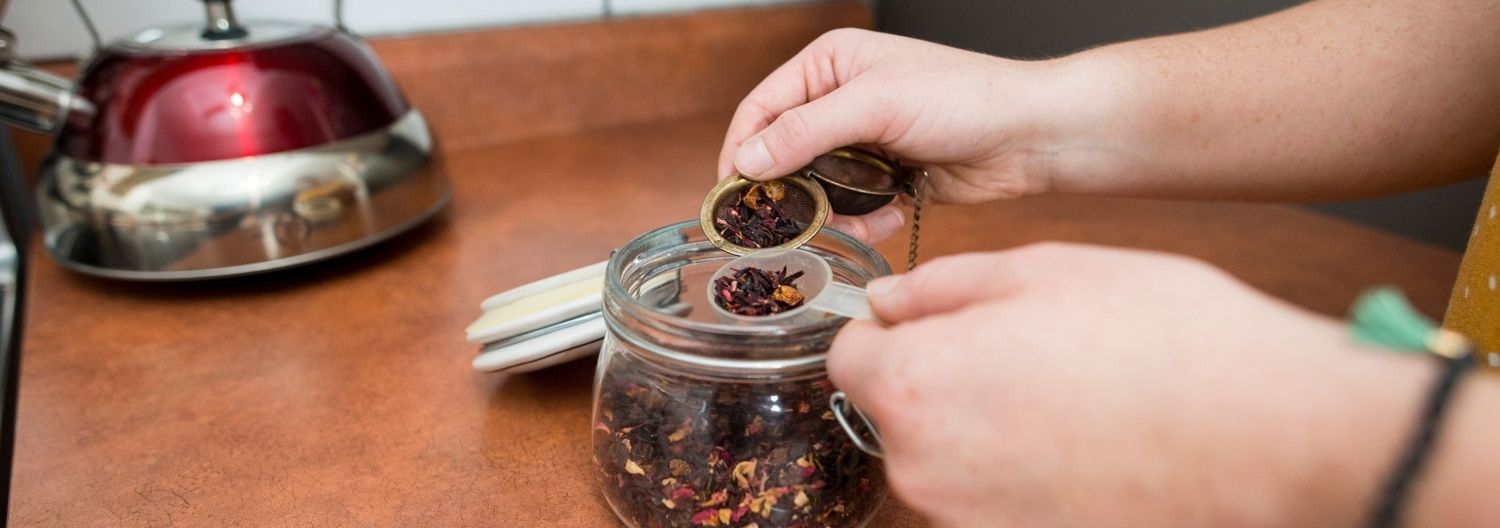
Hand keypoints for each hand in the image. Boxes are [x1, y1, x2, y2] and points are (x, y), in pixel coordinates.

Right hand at [717, 29, 1072, 243]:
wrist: (1031, 135)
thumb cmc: (965, 98)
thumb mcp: (876, 105)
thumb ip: (806, 132)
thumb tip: (748, 160)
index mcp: (830, 64)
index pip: (762, 108)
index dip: (742, 151)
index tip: (730, 194)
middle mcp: (841, 100)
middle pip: (783, 152)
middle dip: (785, 190)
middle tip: (780, 225)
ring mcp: (864, 141)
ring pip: (816, 187)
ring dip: (827, 211)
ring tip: (844, 226)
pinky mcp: (887, 178)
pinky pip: (852, 207)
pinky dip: (861, 221)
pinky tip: (887, 220)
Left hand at [829, 243, 1433, 526]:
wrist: (1270, 435)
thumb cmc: (1164, 341)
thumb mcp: (1042, 269)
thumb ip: (942, 286)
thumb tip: (889, 302)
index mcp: (915, 386)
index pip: (849, 356)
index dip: (891, 330)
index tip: (937, 321)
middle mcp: (924, 468)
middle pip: (896, 412)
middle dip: (940, 377)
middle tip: (1026, 350)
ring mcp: (971, 520)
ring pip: (945, 457)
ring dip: (983, 425)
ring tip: (1068, 394)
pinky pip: (991, 499)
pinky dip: (1020, 473)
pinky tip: (1084, 443)